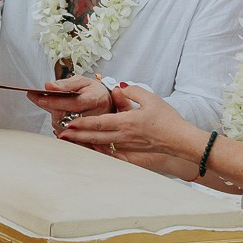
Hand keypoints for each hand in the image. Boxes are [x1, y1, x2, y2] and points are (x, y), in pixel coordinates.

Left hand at [25, 74, 114, 135]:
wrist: (106, 103)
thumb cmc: (93, 91)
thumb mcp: (81, 81)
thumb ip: (64, 84)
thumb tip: (49, 86)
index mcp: (95, 99)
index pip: (72, 103)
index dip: (54, 101)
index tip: (38, 96)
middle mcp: (95, 116)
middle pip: (65, 117)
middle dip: (51, 108)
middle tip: (42, 98)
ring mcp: (92, 129)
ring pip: (63, 128)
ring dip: (55, 118)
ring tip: (58, 107)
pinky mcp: (87, 138)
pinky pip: (67, 136)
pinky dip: (60, 127)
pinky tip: (62, 118)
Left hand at [59, 85, 200, 162]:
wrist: (181, 140)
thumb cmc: (168, 119)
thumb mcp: (151, 98)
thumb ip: (132, 91)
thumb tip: (118, 88)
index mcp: (127, 122)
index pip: (99, 123)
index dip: (83, 123)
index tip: (69, 123)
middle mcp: (124, 136)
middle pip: (95, 137)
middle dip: (77, 136)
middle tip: (61, 135)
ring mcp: (128, 147)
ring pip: (101, 146)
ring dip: (85, 144)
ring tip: (71, 142)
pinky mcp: (132, 155)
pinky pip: (111, 154)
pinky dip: (99, 152)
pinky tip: (91, 150)